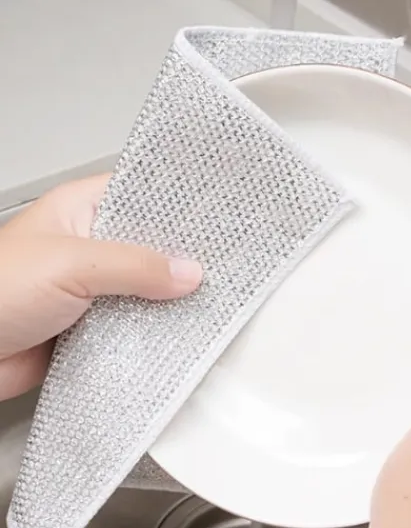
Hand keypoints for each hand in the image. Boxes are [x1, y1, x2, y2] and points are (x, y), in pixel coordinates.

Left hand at [0, 174, 202, 400]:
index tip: (221, 214)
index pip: (147, 195)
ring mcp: (96, 288)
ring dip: (172, 298)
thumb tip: (187, 271)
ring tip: (212, 298)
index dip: (184, 204)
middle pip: (154, 246)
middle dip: (185, 258)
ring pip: (149, 288)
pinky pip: (138, 324)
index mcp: (83, 211)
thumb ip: (133, 266)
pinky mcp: (97, 326)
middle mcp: (94, 247)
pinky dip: (157, 330)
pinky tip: (180, 331)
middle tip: (225, 263)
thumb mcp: (69, 265)